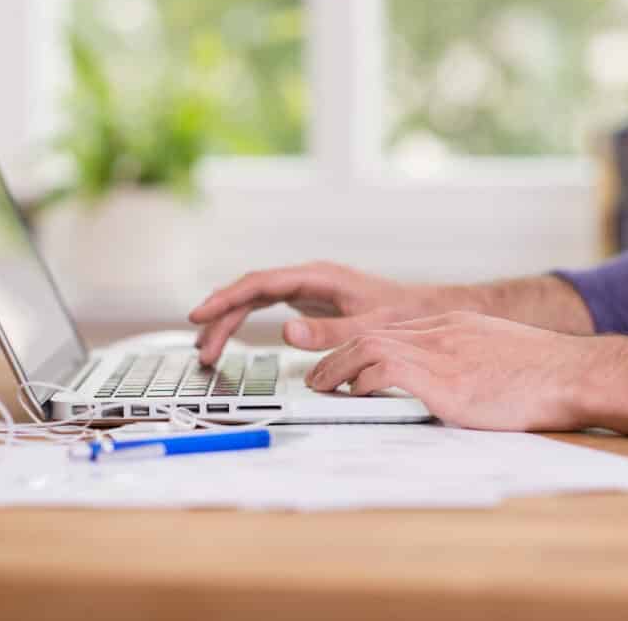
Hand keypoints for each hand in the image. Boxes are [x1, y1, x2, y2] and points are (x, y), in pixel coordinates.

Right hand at [189, 261, 480, 364]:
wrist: (428, 309)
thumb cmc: (404, 314)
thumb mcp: (369, 327)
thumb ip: (329, 332)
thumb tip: (285, 332)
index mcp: (317, 276)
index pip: (259, 284)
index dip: (226, 299)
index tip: (200, 315)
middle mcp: (308, 278)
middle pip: (250, 292)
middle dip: (221, 318)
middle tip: (200, 349)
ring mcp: (307, 288)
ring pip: (254, 300)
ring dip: (228, 322)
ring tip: (206, 351)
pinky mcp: (309, 301)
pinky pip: (265, 307)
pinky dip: (244, 322)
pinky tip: (229, 337)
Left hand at [305, 311, 592, 430]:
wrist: (576, 373)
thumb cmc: (546, 373)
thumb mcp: (498, 355)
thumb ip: (467, 362)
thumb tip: (453, 386)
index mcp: (454, 326)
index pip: (393, 330)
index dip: (359, 347)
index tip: (342, 364)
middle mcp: (443, 332)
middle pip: (373, 333)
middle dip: (336, 354)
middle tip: (316, 376)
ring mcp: (443, 353)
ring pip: (370, 347)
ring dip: (337, 368)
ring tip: (320, 387)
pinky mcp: (446, 380)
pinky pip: (387, 370)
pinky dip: (363, 381)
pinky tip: (355, 395)